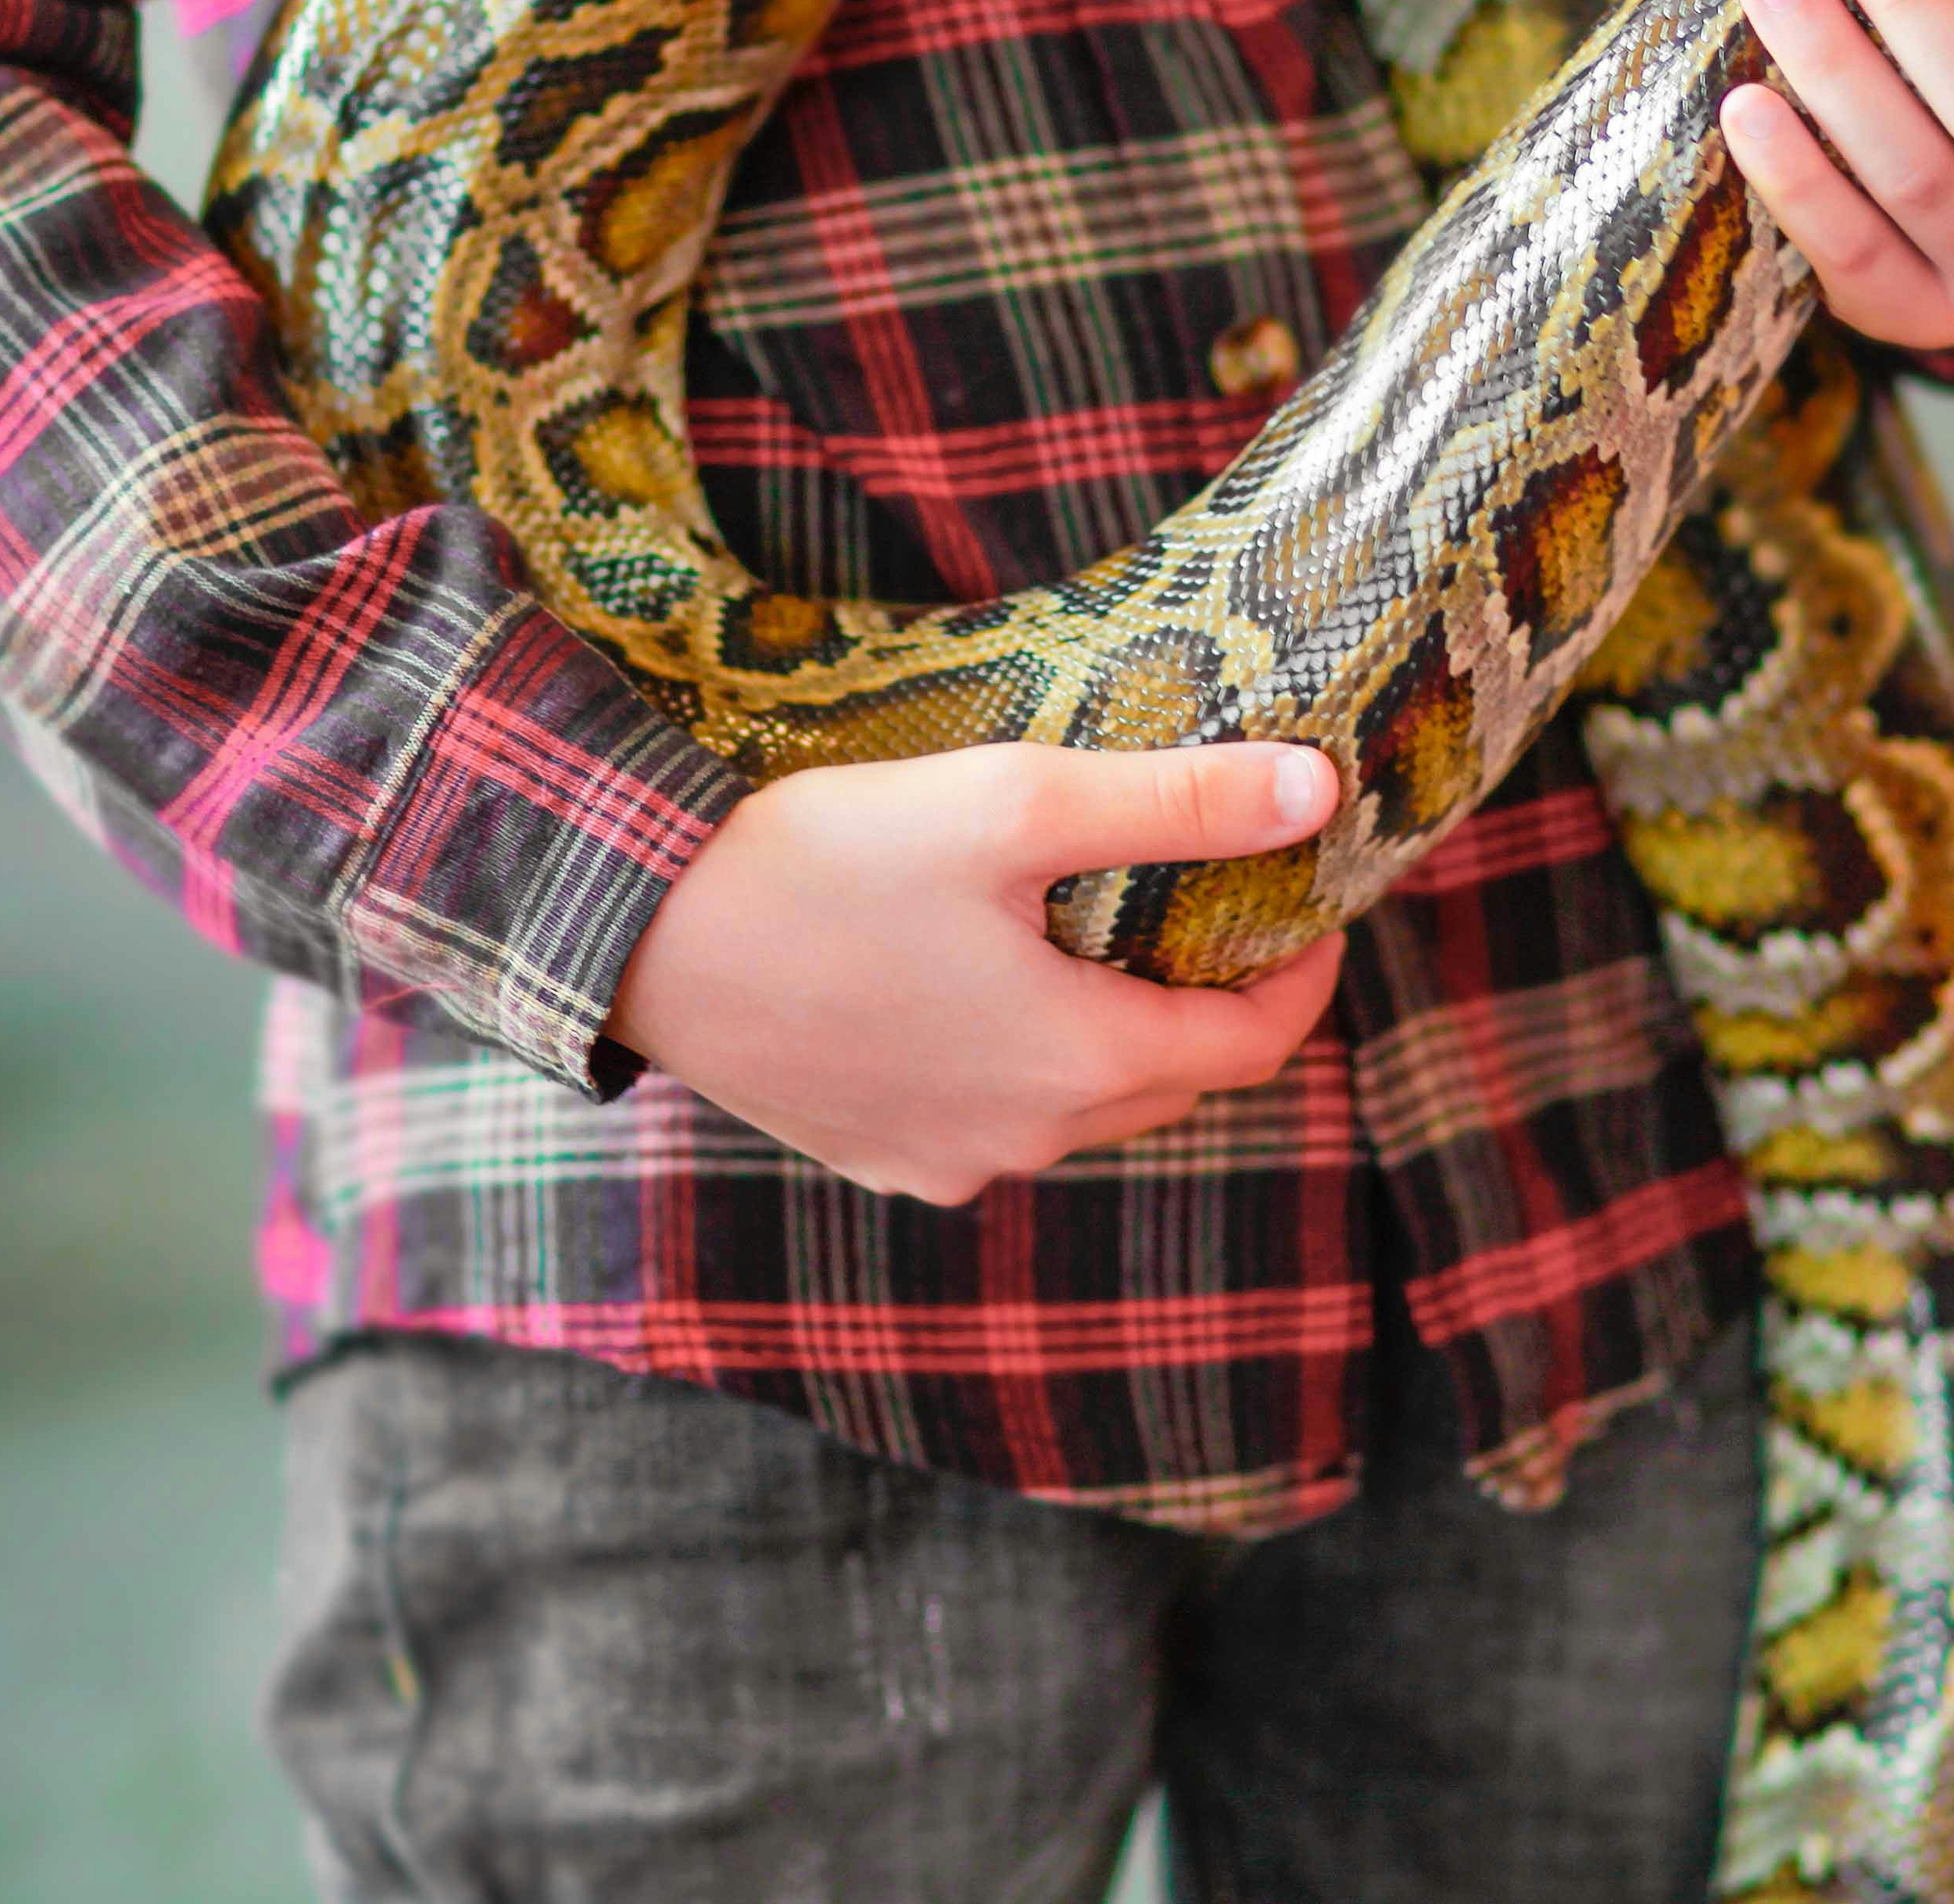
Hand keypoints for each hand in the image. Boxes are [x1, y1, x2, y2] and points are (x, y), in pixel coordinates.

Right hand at [605, 742, 1349, 1203]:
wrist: (634, 935)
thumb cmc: (823, 858)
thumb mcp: (1013, 802)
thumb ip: (1175, 802)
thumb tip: (1320, 792)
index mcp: (1084, 1064)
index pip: (1257, 1042)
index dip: (1305, 972)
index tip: (1315, 903)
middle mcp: (1027, 1142)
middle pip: (1172, 1079)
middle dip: (1211, 1000)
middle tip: (1212, 906)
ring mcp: (945, 1161)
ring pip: (1078, 1105)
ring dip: (1111, 1032)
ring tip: (1095, 934)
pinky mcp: (874, 1156)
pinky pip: (988, 1120)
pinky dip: (1018, 1062)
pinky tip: (976, 984)